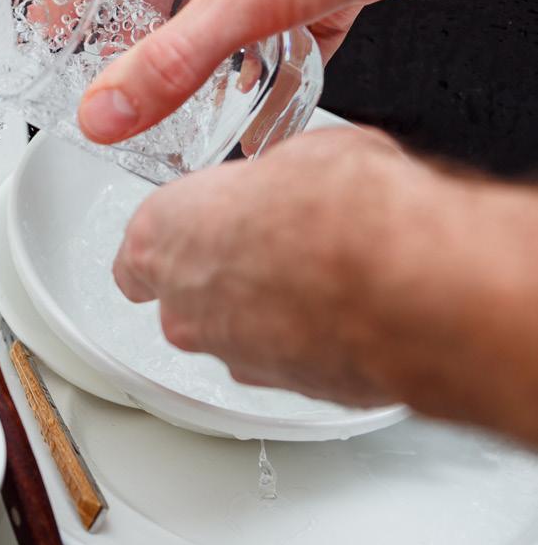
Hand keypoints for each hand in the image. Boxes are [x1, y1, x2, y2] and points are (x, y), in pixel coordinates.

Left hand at [113, 126, 417, 406]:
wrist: (407, 284)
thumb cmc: (342, 212)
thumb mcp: (304, 155)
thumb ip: (276, 180)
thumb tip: (298, 176)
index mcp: (165, 234)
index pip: (137, 251)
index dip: (173, 241)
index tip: (194, 232)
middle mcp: (184, 305)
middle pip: (186, 295)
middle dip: (225, 276)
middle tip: (276, 245)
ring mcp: (230, 354)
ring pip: (234, 333)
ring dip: (267, 311)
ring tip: (323, 276)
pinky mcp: (282, 390)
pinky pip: (283, 359)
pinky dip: (307, 341)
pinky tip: (346, 310)